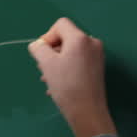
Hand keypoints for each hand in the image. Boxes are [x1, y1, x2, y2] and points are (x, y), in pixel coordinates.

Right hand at [28, 18, 116, 136]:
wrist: (87, 112)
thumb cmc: (66, 85)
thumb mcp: (46, 63)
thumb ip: (39, 48)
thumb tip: (38, 45)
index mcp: (81, 38)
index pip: (61, 25)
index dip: (48, 36)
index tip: (42, 54)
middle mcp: (92, 43)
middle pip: (66, 39)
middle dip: (52, 52)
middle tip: (44, 70)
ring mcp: (97, 56)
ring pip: (71, 52)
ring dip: (57, 63)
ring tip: (49, 80)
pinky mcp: (98, 69)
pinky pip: (78, 62)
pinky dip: (67, 69)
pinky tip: (59, 85)